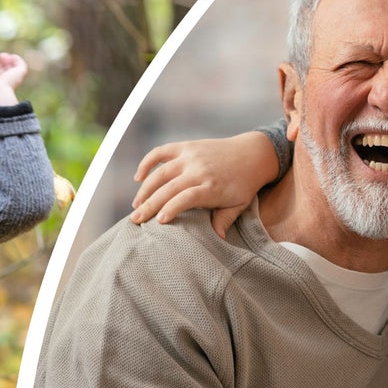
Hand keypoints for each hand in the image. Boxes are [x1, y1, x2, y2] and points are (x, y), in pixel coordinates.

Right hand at [132, 133, 280, 238]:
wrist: (252, 154)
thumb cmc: (244, 186)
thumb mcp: (238, 206)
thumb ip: (224, 221)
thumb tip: (217, 241)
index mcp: (211, 186)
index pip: (187, 197)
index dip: (172, 208)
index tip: (159, 222)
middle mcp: (198, 169)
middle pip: (169, 188)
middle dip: (150, 204)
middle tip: (135, 220)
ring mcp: (190, 156)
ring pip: (161, 172)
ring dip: (145, 189)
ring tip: (136, 206)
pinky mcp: (186, 147)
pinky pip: (161, 152)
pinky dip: (147, 163)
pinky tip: (138, 178)